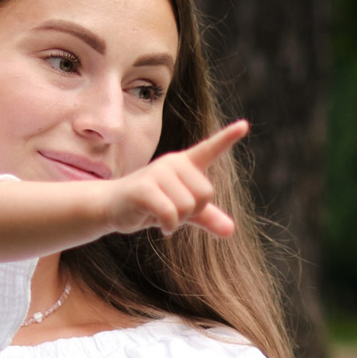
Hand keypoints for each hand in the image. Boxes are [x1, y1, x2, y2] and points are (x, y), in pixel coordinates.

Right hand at [96, 120, 246, 237]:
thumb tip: (231, 231)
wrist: (112, 207)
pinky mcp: (145, 188)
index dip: (227, 138)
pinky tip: (160, 224)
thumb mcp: (183, 211)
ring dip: (178, 220)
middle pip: (206, 194)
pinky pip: (171, 214)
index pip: (210, 149)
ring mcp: (158, 173)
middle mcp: (173, 163)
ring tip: (161, 214)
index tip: (244, 125)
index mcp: (185, 164)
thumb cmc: (149, 205)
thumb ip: (207, 218)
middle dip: (192, 211)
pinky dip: (168, 226)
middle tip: (171, 209)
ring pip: (188, 206)